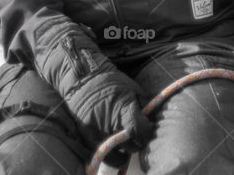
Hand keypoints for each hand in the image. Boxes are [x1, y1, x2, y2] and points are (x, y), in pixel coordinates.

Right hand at [35, 23, 153, 167]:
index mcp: (123, 108)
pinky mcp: (88, 137)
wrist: (84, 78)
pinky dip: (114, 154)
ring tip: (127, 137)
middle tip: (139, 132)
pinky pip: (105, 156)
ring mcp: (98, 131)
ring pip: (120, 151)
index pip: (140, 130)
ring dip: (127, 147)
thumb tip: (150, 120)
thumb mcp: (133, 87)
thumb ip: (143, 105)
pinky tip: (118, 147)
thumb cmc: (111, 81)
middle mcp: (111, 123)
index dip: (147, 131)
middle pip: (131, 144)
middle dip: (139, 139)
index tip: (149, 128)